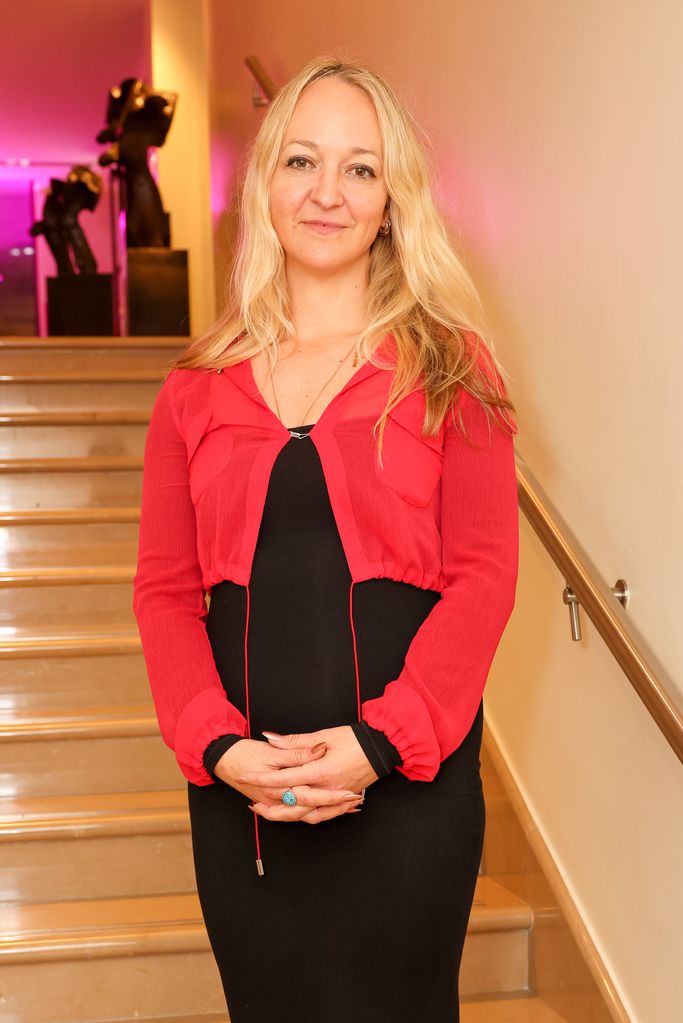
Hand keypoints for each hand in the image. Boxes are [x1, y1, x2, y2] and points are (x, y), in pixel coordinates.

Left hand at [237, 725, 378, 822]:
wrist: (381, 748)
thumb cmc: (354, 739)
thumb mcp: (323, 735)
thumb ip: (295, 741)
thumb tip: (271, 739)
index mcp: (320, 770)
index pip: (283, 778)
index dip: (261, 779)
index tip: (244, 777)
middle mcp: (327, 788)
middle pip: (293, 804)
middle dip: (270, 807)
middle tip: (253, 806)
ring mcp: (336, 797)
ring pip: (306, 815)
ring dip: (286, 817)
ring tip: (269, 814)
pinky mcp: (343, 800)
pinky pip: (323, 816)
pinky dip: (307, 817)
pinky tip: (296, 815)